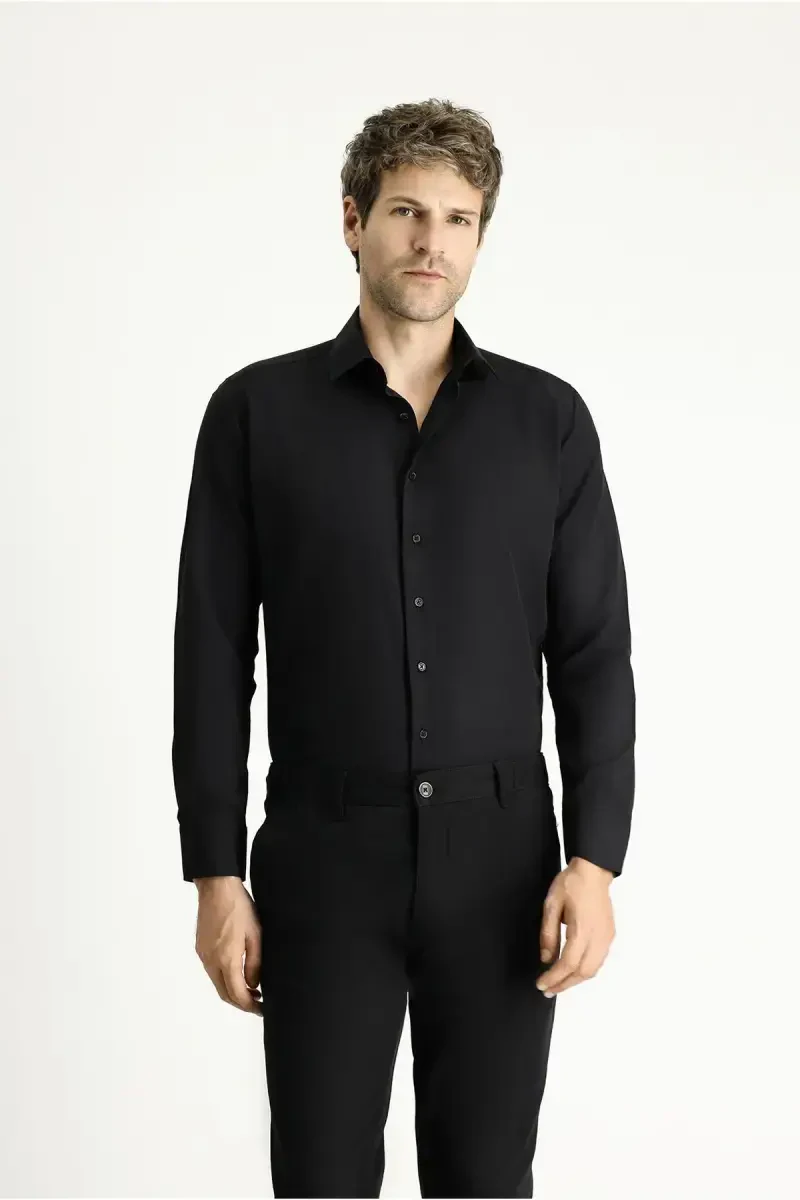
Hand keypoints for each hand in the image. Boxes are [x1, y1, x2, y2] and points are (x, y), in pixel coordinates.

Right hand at [194, 876, 262, 1014]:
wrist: (216, 887)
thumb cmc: (239, 907)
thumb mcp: (256, 934)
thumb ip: (255, 963)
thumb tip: (254, 985)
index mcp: (226, 959)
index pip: (237, 994)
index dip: (250, 1006)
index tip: (262, 1009)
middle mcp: (211, 961)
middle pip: (224, 993)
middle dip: (241, 1003)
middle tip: (258, 1003)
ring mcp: (203, 955)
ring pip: (217, 983)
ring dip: (232, 991)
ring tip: (251, 989)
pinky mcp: (200, 948)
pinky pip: (212, 971)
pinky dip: (224, 978)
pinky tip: (237, 973)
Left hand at [535, 857, 615, 996]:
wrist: (593, 871)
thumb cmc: (572, 883)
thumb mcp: (551, 905)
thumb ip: (548, 933)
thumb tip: (546, 958)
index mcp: (582, 929)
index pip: (568, 963)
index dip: (554, 978)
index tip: (541, 984)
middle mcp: (598, 936)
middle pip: (583, 972)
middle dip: (564, 985)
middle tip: (548, 989)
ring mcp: (606, 937)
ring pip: (593, 969)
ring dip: (575, 980)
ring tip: (559, 983)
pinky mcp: (609, 935)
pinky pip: (599, 960)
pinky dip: (585, 970)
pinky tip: (573, 969)